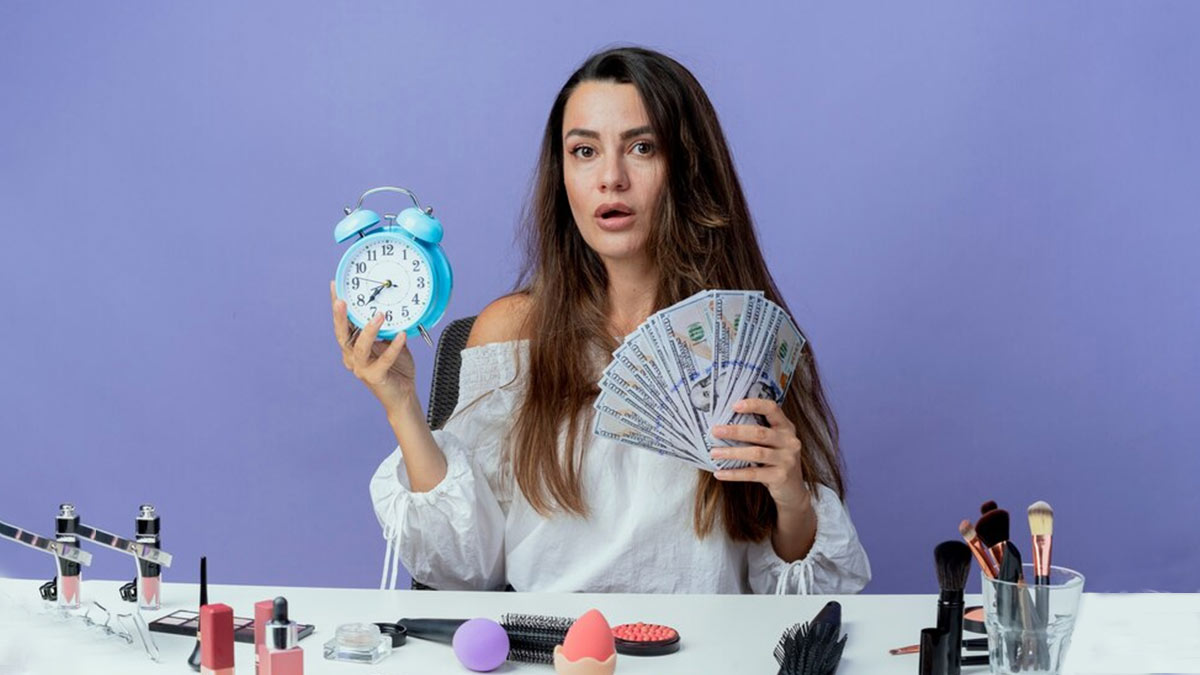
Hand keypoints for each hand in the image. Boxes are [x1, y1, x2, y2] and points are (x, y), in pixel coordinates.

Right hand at [330, 280, 416, 411]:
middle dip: (340, 317)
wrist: (403, 395)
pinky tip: (402, 335)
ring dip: (369, 331)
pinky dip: (394, 347)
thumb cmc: (395, 367)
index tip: (336, 286)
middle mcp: (352, 357)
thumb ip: (387, 327)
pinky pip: (384, 360)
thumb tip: (391, 306)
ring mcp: (361, 369)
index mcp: (352, 346)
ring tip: (379, 315)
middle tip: (342, 300)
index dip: (337, 306)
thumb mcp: (390, 341)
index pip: (342, 323)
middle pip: (342, 335)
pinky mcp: (375, 378)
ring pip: (359, 348)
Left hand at [709, 398, 810, 512]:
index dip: (754, 404)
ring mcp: (787, 459)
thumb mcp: (773, 443)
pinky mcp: (781, 476)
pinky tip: (720, 473)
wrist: (792, 490)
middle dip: (735, 431)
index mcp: (786, 427)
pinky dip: (734, 473)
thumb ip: (758, 432)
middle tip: (715, 431)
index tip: (734, 405)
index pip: (772, 409)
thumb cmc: (776, 461)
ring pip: (756, 453)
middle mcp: (789, 441)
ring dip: (732, 452)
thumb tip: (723, 425)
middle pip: (760, 432)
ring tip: (714, 453)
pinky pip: (753, 474)